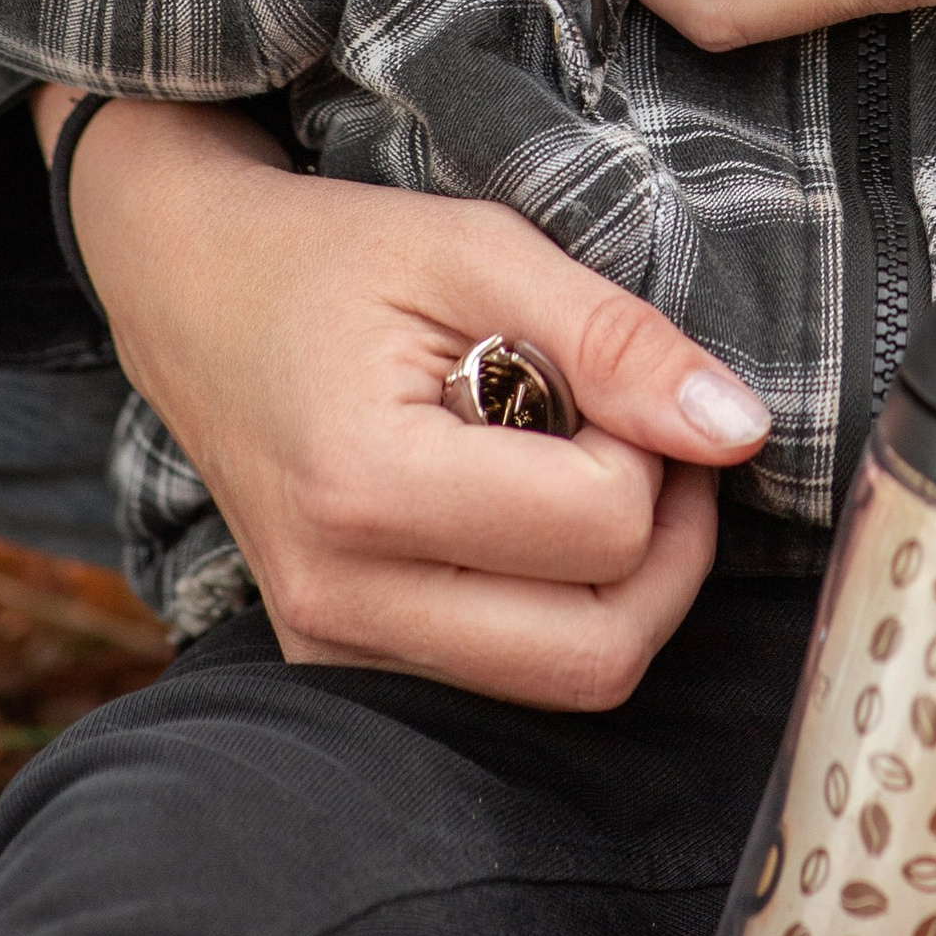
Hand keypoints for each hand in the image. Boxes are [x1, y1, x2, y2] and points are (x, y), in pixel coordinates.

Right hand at [60, 97, 771, 705]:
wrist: (194, 296)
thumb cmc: (335, 257)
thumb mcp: (478, 250)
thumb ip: (614, 340)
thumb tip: (741, 429)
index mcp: (365, 487)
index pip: (602, 528)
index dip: (651, 445)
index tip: (617, 378)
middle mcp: (340, 600)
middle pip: (598, 652)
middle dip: (665, 545)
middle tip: (638, 439)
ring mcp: (335, 649)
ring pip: (564, 686)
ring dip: (621, 585)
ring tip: (584, 467)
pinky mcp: (344, 668)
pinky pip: (507, 684)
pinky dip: (558, 610)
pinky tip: (532, 519)